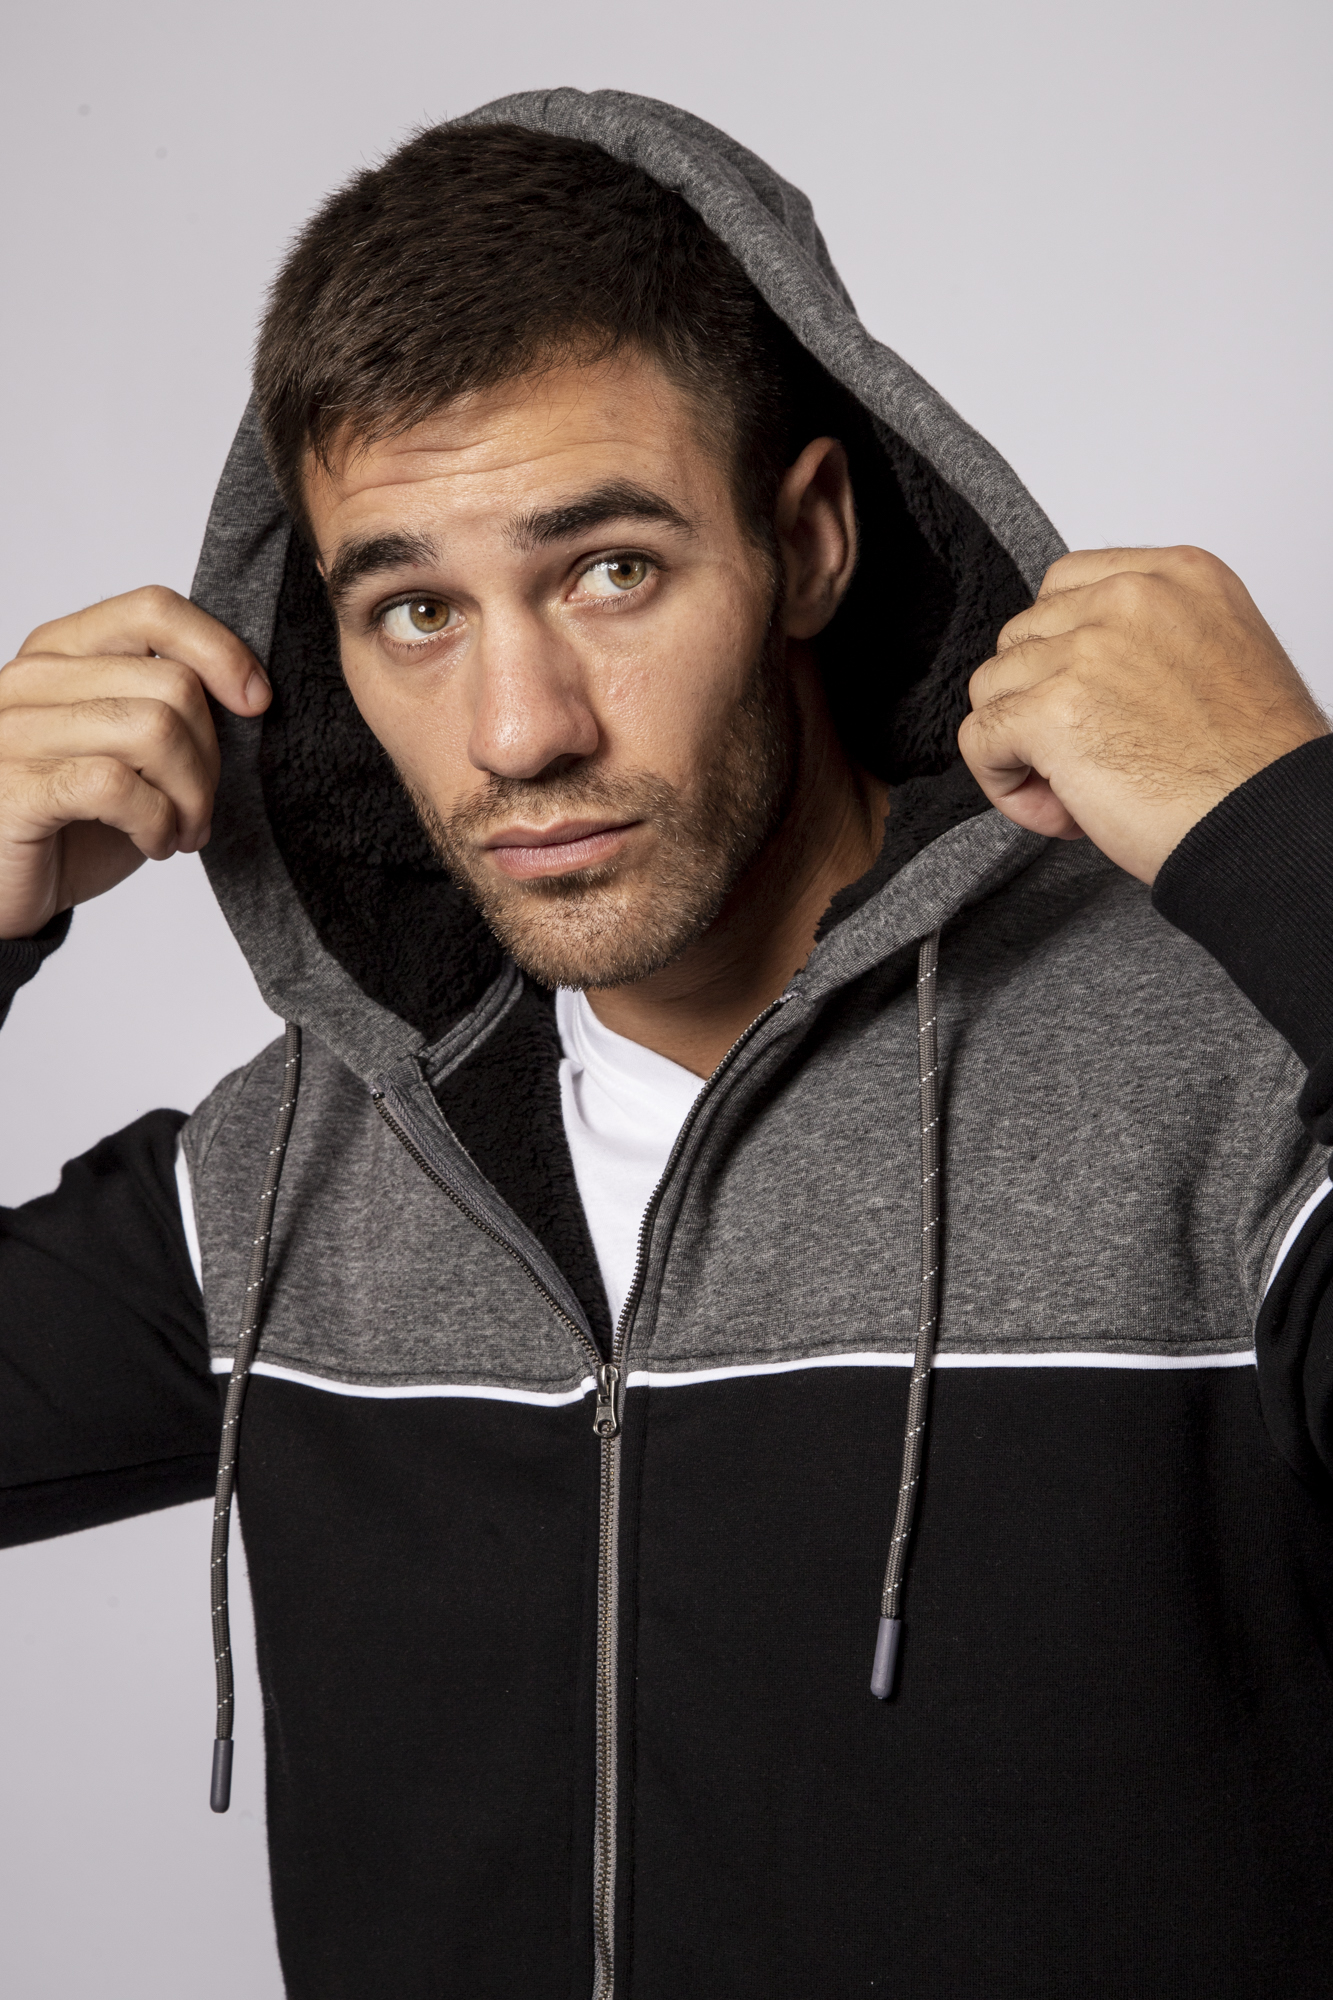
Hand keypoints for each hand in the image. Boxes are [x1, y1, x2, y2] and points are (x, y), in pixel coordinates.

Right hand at [0, 587, 269, 939]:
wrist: (7, 887)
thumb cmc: (74, 820)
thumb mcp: (128, 750)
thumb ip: (167, 707)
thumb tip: (251, 692)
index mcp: (62, 651)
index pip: (153, 611)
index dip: (221, 651)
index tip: (256, 702)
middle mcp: (32, 678)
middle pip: (173, 684)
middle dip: (211, 758)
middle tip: (199, 808)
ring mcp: (17, 730)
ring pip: (154, 730)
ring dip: (190, 797)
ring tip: (181, 831)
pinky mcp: (16, 789)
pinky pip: (117, 785)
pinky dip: (156, 823)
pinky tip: (152, 843)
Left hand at [959, 546, 1327, 883]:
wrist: (1265, 824)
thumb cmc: (1251, 765)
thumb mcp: (1216, 656)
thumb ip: (1146, 640)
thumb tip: (1073, 666)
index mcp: (1174, 577)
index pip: (1064, 585)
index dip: (1059, 653)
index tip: (1087, 701)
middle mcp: (1128, 600)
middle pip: (1020, 639)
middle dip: (1037, 703)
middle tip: (1088, 759)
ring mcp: (1085, 651)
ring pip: (992, 688)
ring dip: (1019, 748)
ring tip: (1076, 792)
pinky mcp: (1049, 711)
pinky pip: (979, 739)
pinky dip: (1003, 784)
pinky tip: (1057, 809)